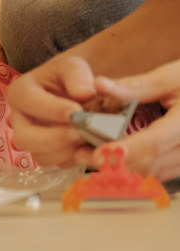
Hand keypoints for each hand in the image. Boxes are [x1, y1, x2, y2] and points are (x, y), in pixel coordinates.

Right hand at [7, 55, 98, 167]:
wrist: (77, 90)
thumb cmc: (71, 76)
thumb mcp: (73, 66)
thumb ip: (78, 76)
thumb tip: (85, 93)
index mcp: (20, 92)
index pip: (28, 102)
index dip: (51, 109)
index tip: (77, 111)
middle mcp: (20, 119)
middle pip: (25, 138)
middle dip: (53, 139)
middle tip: (80, 133)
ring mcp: (33, 139)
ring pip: (41, 157)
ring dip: (66, 152)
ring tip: (87, 140)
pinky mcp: (49, 154)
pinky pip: (58, 165)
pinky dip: (75, 160)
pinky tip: (89, 146)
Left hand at [79, 62, 179, 180]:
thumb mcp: (169, 77)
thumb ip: (135, 86)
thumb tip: (99, 85)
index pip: (154, 142)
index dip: (125, 150)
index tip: (98, 153)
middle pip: (151, 163)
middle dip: (116, 162)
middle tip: (82, 154)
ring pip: (155, 173)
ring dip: (124, 169)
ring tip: (90, 157)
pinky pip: (161, 172)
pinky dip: (137, 168)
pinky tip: (114, 158)